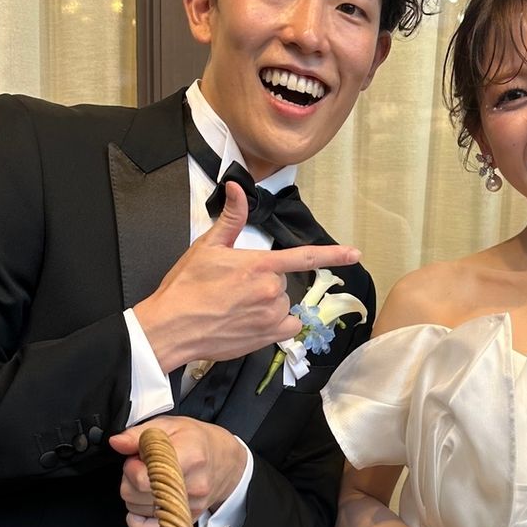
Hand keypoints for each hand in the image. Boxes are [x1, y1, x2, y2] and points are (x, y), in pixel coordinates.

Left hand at [109, 417, 247, 526]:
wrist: (226, 460)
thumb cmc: (197, 441)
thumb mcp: (169, 426)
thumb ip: (139, 434)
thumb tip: (117, 443)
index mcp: (189, 457)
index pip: (145, 477)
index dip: (131, 466)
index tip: (136, 458)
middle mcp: (192, 485)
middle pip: (136, 494)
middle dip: (130, 479)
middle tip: (142, 467)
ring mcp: (190, 506)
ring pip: (137, 510)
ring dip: (134, 496)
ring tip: (149, 481)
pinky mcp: (186, 520)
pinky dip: (138, 522)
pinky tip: (142, 508)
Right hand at [133, 183, 360, 371]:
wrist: (171, 327)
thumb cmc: (185, 287)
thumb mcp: (206, 247)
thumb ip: (230, 219)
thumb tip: (238, 188)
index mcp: (258, 265)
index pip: (304, 256)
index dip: (333, 255)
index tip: (355, 254)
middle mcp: (270, 290)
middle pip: (281, 283)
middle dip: (263, 284)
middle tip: (233, 290)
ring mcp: (270, 316)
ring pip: (281, 306)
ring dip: (267, 306)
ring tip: (236, 309)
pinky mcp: (266, 338)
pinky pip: (285, 328)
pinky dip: (274, 325)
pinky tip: (249, 323)